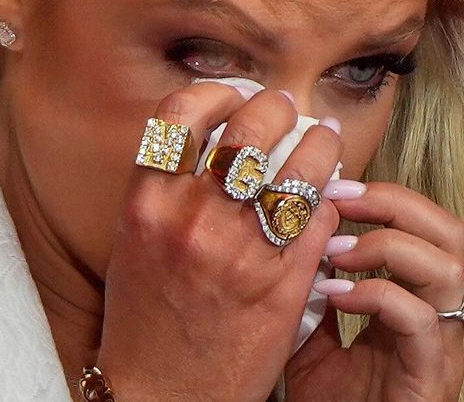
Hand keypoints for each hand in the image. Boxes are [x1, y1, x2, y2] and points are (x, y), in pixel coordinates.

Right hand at [97, 82, 342, 399]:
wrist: (162, 393)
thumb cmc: (146, 321)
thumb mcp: (136, 245)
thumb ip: (166, 192)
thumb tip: (217, 145)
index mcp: (146, 203)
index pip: (181, 113)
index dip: (217, 92)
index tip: (236, 96)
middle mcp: (190, 217)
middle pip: (250, 128)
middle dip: (277, 108)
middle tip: (289, 111)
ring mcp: (239, 249)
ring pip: (299, 167)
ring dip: (319, 146)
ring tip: (325, 142)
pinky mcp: (281, 282)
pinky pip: (319, 219)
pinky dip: (327, 203)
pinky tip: (327, 200)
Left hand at [285, 182, 463, 400]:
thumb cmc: (329, 401)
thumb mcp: (310, 335)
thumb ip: (311, 288)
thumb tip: (294, 233)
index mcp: (414, 297)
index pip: (424, 223)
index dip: (382, 195)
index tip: (331, 186)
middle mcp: (437, 314)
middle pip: (449, 229)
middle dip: (394, 201)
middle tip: (340, 200)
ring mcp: (440, 344)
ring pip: (447, 265)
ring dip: (385, 245)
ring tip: (335, 252)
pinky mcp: (432, 376)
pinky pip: (418, 318)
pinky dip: (375, 294)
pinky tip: (333, 296)